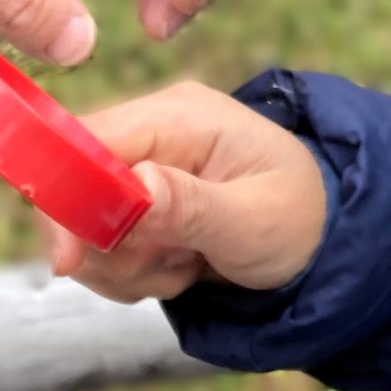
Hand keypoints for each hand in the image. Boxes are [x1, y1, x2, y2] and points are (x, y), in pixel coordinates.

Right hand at [47, 82, 329, 300]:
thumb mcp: (254, 221)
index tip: (71, 259)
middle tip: (167, 267)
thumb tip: (137, 187)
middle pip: (73, 190)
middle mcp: (150, 133)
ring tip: (187, 266)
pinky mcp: (135, 206)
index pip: (88, 141)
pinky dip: (130, 273)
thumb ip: (192, 206)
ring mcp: (139, 170)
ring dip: (125, 267)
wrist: (324, 245)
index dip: (67, 198)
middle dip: (108, 246)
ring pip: (83, 229)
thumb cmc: (301, 221)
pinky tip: (180, 269)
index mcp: (179, 116)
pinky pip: (100, 248)